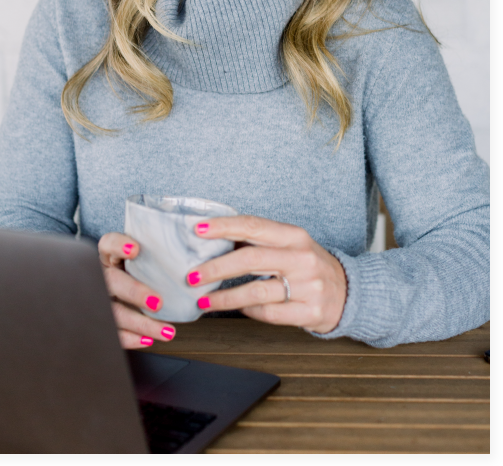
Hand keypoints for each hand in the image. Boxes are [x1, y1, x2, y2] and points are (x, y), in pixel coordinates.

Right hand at [98, 232, 176, 348]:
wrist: (125, 284)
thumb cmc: (142, 266)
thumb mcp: (145, 253)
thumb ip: (159, 249)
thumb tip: (192, 242)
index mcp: (110, 256)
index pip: (108, 244)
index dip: (118, 246)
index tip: (135, 250)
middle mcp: (103, 276)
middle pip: (111, 281)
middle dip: (134, 292)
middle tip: (157, 303)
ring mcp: (102, 299)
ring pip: (114, 312)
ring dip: (140, 323)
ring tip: (165, 331)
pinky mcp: (104, 320)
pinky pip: (114, 332)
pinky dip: (131, 338)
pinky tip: (148, 340)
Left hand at [188, 216, 346, 332]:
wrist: (349, 293)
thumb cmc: (308, 265)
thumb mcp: (290, 245)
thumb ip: (260, 242)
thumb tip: (214, 240)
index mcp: (294, 236)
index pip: (253, 226)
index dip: (224, 227)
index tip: (198, 230)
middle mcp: (302, 258)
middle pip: (250, 260)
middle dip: (216, 268)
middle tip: (192, 275)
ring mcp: (308, 287)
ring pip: (256, 291)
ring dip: (224, 298)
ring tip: (202, 300)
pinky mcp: (310, 312)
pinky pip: (269, 314)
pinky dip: (248, 311)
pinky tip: (237, 309)